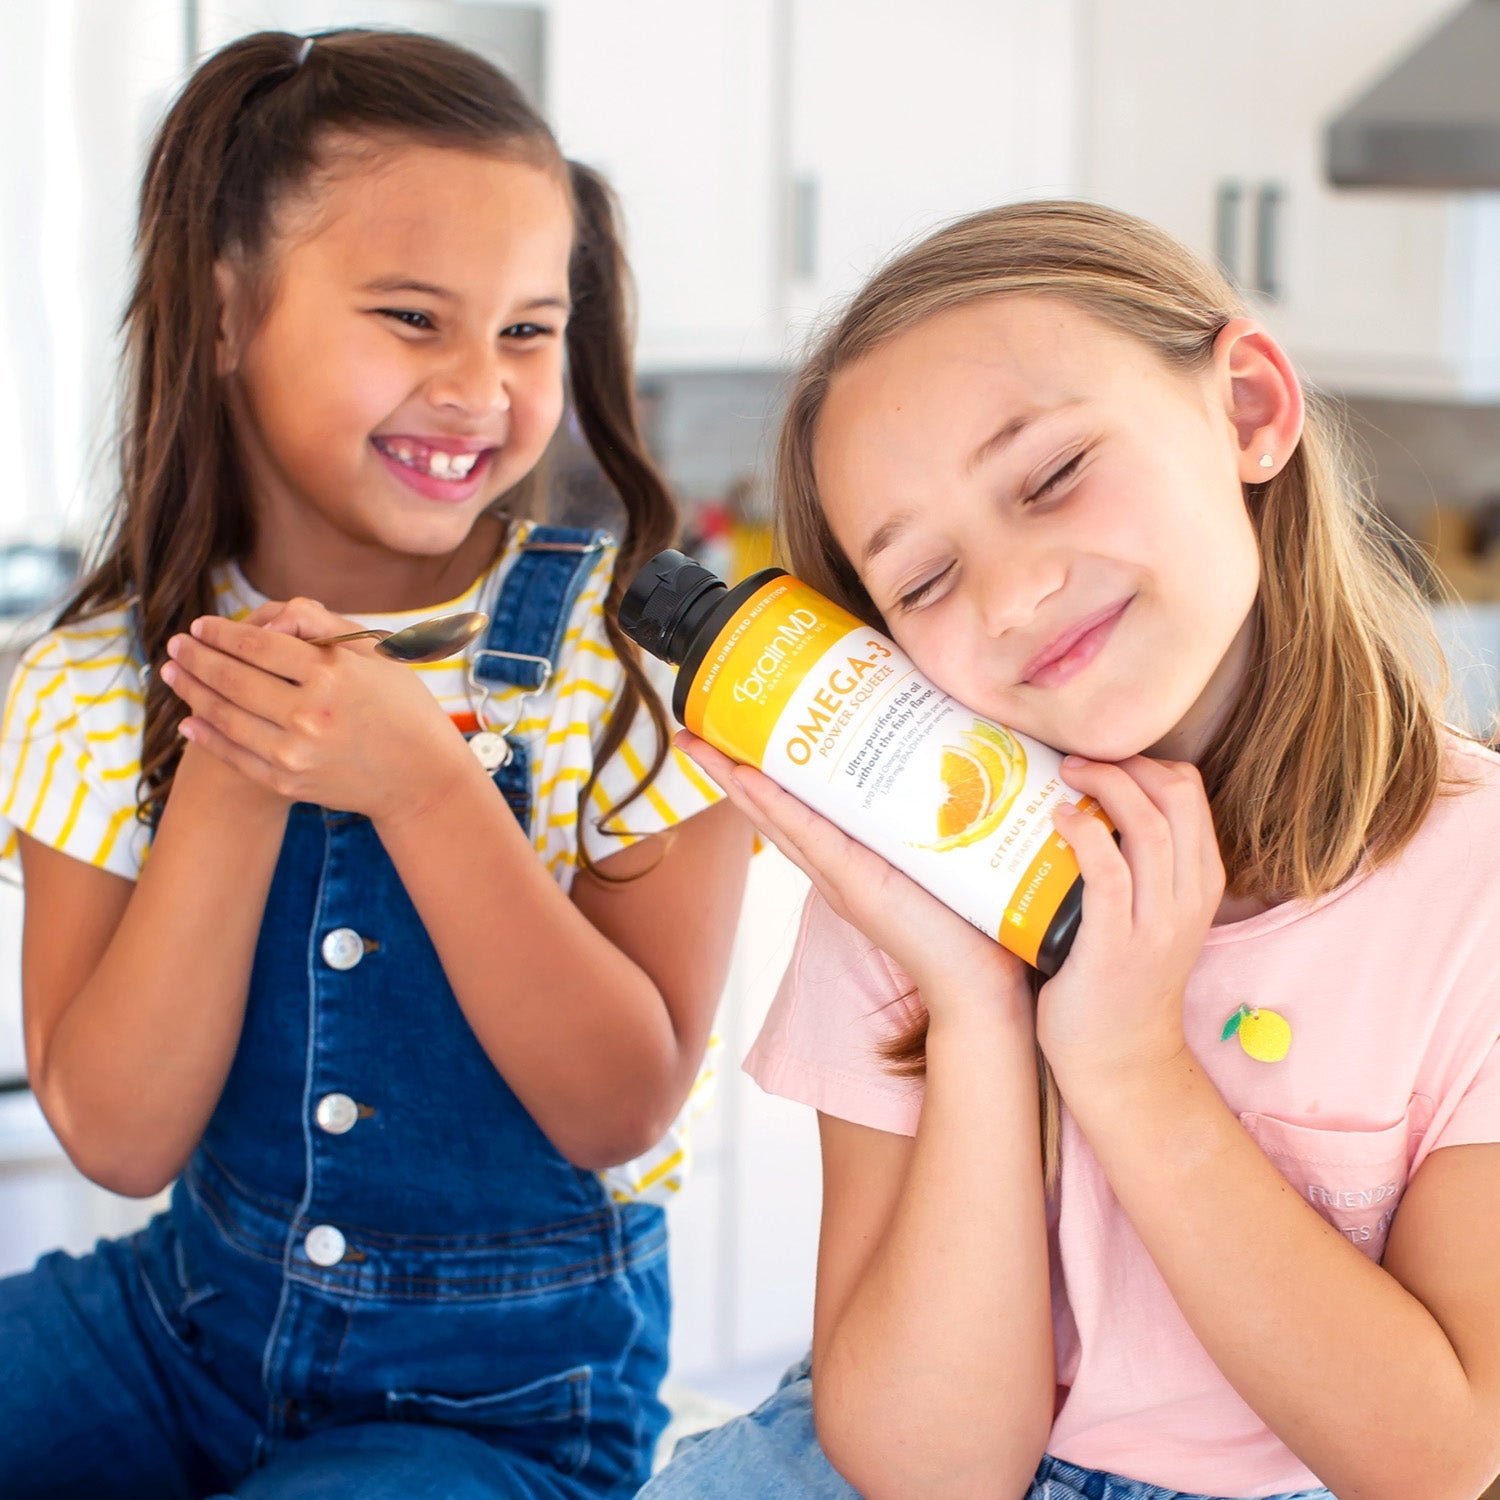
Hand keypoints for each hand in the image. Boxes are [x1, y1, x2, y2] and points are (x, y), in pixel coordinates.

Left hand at [158, 597, 476, 823]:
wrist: (421, 778)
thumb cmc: (402, 708)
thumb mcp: (377, 656)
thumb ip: (325, 626)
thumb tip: (276, 615)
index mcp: (333, 674)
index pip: (258, 646)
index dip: (221, 633)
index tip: (200, 626)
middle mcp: (310, 713)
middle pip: (233, 679)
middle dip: (196, 658)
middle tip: (174, 645)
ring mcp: (296, 752)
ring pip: (225, 716)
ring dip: (191, 691)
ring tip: (172, 674)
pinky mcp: (288, 782)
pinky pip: (234, 754)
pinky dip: (206, 735)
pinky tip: (189, 718)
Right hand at [676, 731, 1030, 1016]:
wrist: (981, 982)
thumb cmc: (971, 920)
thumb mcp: (943, 851)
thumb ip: (937, 813)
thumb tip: (962, 752)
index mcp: (849, 857)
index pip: (797, 805)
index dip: (762, 770)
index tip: (736, 734)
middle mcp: (834, 865)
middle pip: (771, 807)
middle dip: (729, 767)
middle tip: (694, 729)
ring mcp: (839, 875)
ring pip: (776, 816)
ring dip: (734, 778)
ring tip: (700, 744)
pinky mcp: (856, 884)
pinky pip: (806, 836)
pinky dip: (773, 806)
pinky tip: (746, 779)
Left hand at [1035, 755, 1223, 1093]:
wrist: (1119, 1060)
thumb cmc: (1118, 980)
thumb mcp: (1147, 914)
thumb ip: (1135, 866)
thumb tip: (1084, 802)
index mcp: (1200, 882)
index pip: (1190, 793)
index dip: (1146, 762)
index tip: (1102, 755)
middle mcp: (1187, 897)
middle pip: (1175, 796)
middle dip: (1125, 763)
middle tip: (1075, 758)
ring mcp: (1156, 923)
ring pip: (1147, 825)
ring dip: (1103, 784)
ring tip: (1064, 773)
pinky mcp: (1116, 946)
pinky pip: (1107, 872)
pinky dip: (1083, 834)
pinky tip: (1058, 818)